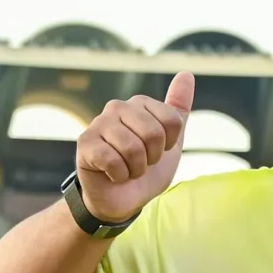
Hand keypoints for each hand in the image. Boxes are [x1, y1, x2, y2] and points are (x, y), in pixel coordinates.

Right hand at [77, 71, 194, 221]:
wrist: (122, 198)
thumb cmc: (145, 167)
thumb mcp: (171, 140)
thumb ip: (178, 109)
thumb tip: (187, 73)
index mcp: (140, 103)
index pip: (172, 120)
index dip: (170, 144)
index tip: (158, 151)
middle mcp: (117, 107)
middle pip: (154, 134)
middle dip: (152, 158)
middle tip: (141, 162)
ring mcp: (98, 124)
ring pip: (133, 149)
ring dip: (136, 169)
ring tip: (127, 169)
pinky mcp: (85, 143)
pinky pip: (113, 160)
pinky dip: (119, 175)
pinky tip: (112, 174)